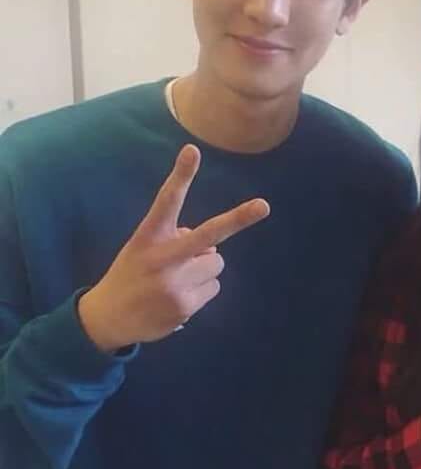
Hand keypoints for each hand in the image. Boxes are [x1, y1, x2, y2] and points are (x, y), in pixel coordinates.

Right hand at [78, 145, 269, 352]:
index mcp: (148, 235)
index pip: (167, 200)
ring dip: (205, 268)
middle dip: (239, 219)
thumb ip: (175, 240)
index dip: (181, 175)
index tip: (193, 150)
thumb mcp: (144, 248)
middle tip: (264, 206)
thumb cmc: (132, 274)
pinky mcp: (185, 306)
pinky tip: (178, 297)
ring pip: (217, 263)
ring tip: (178, 279)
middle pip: (209, 235)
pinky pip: (214, 287)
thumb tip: (210, 248)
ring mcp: (174, 284)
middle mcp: (162, 257)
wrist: (108, 318)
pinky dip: (202, 289)